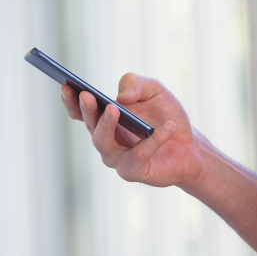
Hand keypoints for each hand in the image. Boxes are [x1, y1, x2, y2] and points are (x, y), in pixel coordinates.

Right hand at [60, 73, 205, 187]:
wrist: (191, 146)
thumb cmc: (166, 116)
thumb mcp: (154, 90)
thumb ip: (136, 84)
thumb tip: (122, 96)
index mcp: (105, 119)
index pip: (81, 112)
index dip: (71, 100)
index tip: (65, 86)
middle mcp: (106, 140)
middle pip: (90, 125)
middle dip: (87, 110)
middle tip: (86, 95)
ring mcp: (118, 158)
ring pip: (103, 143)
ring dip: (107, 125)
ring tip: (114, 109)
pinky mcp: (135, 171)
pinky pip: (139, 155)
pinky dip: (153, 140)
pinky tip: (168, 127)